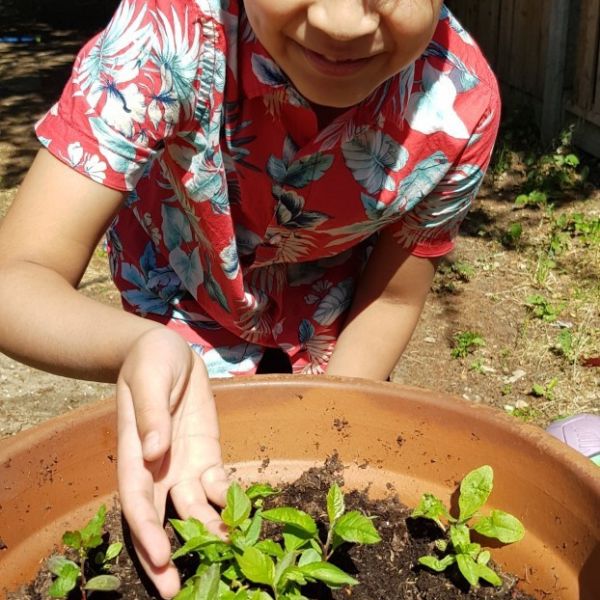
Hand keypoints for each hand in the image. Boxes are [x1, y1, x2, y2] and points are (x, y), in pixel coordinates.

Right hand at [116, 328, 229, 597]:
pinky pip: (217, 484)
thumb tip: (153, 451)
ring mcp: (183, 463)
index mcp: (135, 453)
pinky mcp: (206, 454)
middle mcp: (158, 467)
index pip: (137, 500)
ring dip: (207, 531)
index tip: (162, 558)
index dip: (147, 532)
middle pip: (160, 519)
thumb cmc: (151, 362)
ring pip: (193, 507)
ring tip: (228, 552)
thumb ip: (151, 416)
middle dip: (167, 556)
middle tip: (179, 593)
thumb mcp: (151, 381)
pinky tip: (243, 512)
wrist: (169, 351)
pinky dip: (228, 499)